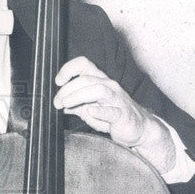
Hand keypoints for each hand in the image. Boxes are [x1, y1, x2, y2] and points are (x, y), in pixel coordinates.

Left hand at [53, 56, 174, 173]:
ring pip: (98, 89)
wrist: (137, 129)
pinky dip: (100, 111)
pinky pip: (112, 111)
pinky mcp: (122, 115)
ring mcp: (117, 99)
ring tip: (66, 104)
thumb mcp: (89, 109)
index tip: (58, 81)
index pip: (84, 64)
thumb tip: (59, 104)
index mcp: (99, 81)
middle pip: (86, 78)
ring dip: (78, 95)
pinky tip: (91, 112)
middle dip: (67, 89)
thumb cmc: (113, 115)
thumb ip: (74, 105)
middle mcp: (109, 86)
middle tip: (57, 102)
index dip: (68, 69)